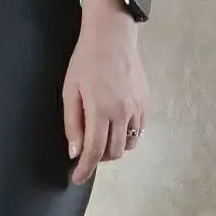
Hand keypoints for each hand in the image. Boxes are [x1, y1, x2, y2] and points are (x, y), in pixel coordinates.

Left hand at [63, 0, 149, 185]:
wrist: (112, 36)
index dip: (85, 169)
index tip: (77, 179)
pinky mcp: (146, 101)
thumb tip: (75, 152)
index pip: (94, 151)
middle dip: (97, 160)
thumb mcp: (70, 92)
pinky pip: (138, 130)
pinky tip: (113, 127)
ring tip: (98, 139)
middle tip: (84, 154)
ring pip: (128, 144)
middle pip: (113, 153)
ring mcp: (138, 107)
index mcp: (102, 111)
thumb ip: (72, 124)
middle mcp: (124, 112)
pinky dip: (125, 136)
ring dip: (112, 149)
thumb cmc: (85, 62)